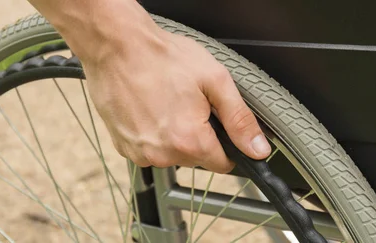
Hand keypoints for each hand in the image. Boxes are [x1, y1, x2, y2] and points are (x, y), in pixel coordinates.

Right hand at [77, 17, 270, 172]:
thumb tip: (258, 149)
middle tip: (190, 103)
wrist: (117, 46)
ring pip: (173, 155)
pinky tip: (151, 109)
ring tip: (168, 103)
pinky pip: (151, 149)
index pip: (223, 164)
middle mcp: (163, 155)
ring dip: (176, 136)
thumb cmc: (163, 58)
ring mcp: (140, 153)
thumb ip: (240, 120)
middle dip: (201, 135)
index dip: (227, 144)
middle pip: (198, 159)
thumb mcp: (215, 81)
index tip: (218, 122)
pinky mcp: (123, 147)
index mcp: (190, 142)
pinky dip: (154, 134)